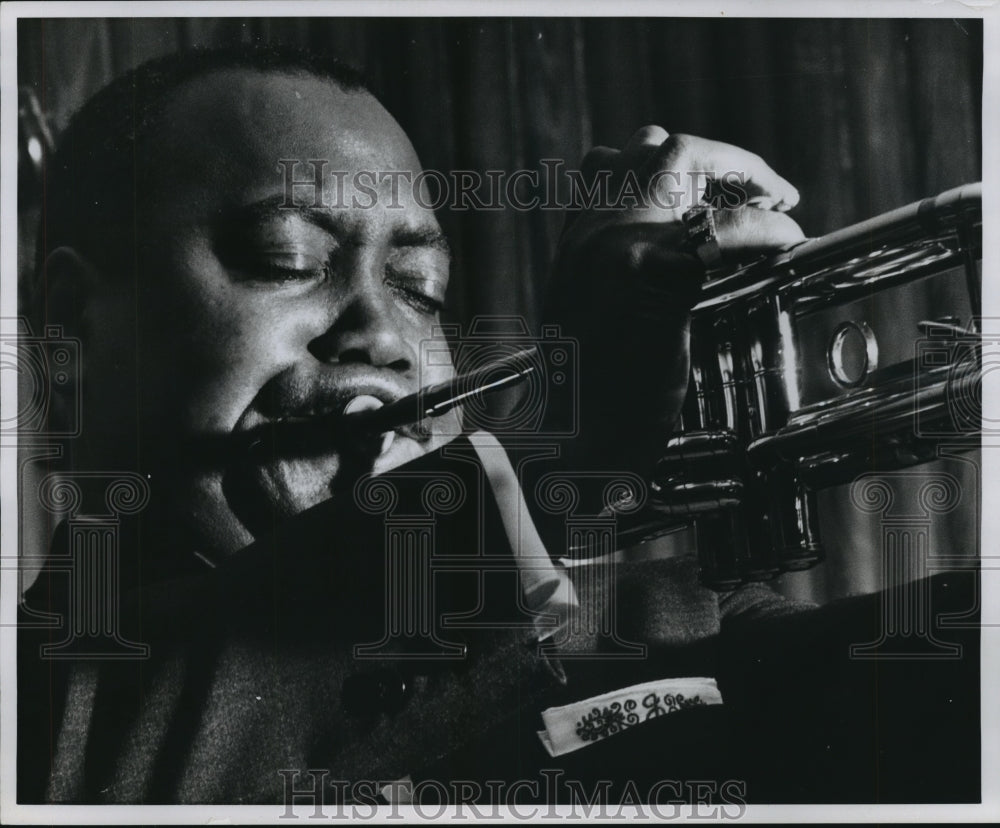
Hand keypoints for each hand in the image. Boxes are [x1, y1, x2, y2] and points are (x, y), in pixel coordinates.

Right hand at [544, 127, 804, 478]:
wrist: (570, 439)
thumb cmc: (589, 395)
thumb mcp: (593, 319)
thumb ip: (620, 277)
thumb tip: (678, 259)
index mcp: (576, 242)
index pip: (614, 163)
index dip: (673, 163)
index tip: (717, 187)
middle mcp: (590, 231)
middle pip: (654, 145)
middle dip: (719, 156)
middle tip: (764, 185)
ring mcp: (617, 246)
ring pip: (680, 158)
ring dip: (740, 170)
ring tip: (777, 201)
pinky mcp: (652, 275)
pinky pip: (724, 229)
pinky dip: (766, 226)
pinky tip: (788, 238)